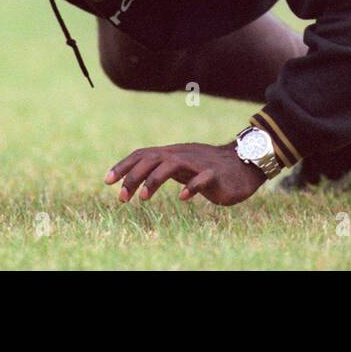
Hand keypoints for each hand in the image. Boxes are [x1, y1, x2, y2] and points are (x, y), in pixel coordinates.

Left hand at [105, 141, 266, 206]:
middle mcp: (182, 154)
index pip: (142, 154)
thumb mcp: (182, 167)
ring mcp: (198, 163)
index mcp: (172, 153)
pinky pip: (202, 178)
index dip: (124, 166)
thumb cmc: (209, 167)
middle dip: (133, 177)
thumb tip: (136, 180)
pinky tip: (183, 198)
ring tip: (143, 198)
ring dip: (154, 180)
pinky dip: (192, 187)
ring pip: (172, 165)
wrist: (244, 164)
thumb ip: (162, 169)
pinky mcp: (215, 174)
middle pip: (152, 159)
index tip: (107, 181)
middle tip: (121, 198)